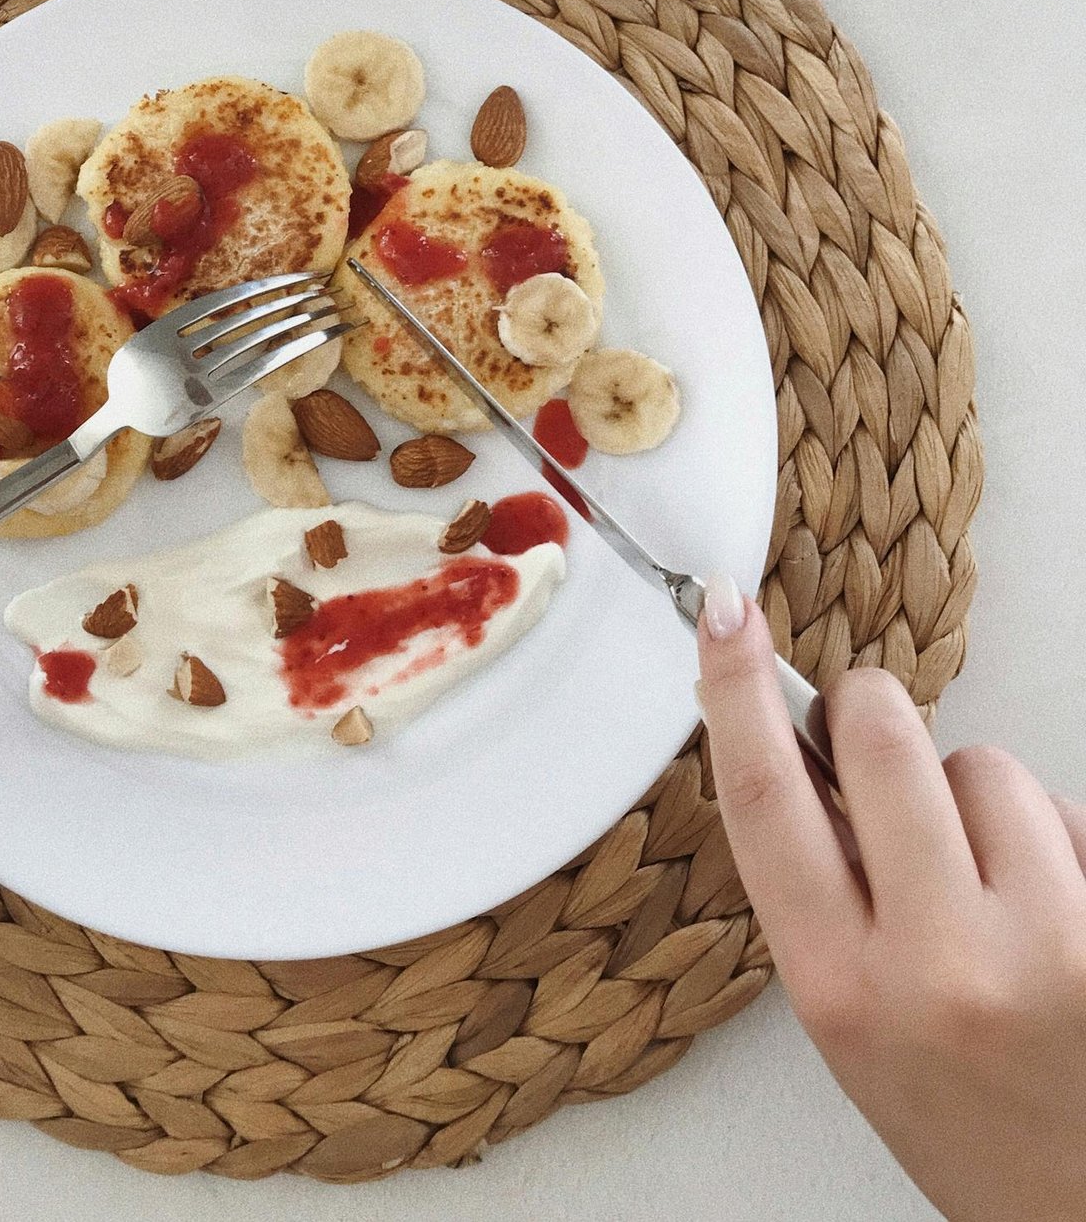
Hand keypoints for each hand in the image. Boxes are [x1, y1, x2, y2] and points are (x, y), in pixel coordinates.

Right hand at [697, 579, 1085, 1221]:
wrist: (1080, 1209)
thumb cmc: (964, 1120)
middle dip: (870, 715)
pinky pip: (1068, 811)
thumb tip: (805, 750)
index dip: (735, 691)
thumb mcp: (850, 1017)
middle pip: (881, 740)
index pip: (766, 798)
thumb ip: (821, 888)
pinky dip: (1054, 837)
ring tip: (991, 882)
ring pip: (986, 766)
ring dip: (980, 796)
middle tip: (871, 740)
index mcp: (842, 988)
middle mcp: (940, 965)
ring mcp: (1047, 947)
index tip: (726, 614)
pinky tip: (1051, 908)